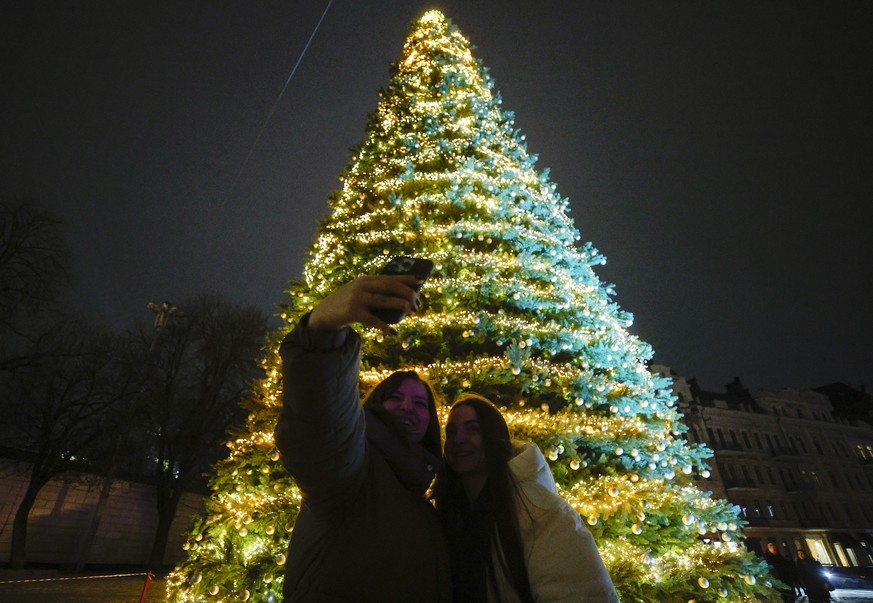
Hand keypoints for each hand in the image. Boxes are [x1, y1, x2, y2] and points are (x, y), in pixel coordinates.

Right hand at [307, 275, 421, 333]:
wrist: (324, 314)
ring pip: (383, 300)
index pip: (390, 277)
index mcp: (366, 280)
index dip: (406, 279)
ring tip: (411, 310)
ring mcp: (356, 298)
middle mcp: (362, 286)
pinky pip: (371, 319)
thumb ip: (377, 295)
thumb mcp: (361, 294)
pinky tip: (391, 331)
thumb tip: (403, 303)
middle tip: (417, 304)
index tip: (420, 281)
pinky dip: (382, 325)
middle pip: (389, 286)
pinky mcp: (352, 312)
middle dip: (407, 293)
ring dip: (399, 305)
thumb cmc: (348, 304)